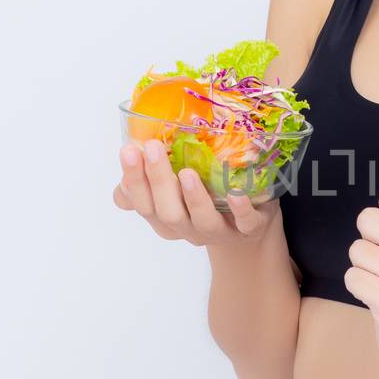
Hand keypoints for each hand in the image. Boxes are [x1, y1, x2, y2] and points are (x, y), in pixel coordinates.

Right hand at [113, 139, 277, 247]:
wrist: (248, 227)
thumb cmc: (206, 198)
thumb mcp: (176, 188)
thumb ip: (152, 174)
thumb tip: (130, 148)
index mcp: (165, 218)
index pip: (142, 204)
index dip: (133, 180)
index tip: (128, 150)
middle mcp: (188, 229)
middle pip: (167, 213)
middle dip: (157, 181)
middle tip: (152, 147)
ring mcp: (219, 231)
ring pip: (202, 220)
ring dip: (194, 198)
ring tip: (187, 172)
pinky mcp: (250, 229)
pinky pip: (245, 224)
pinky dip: (240, 210)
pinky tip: (235, 194)